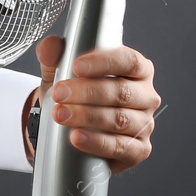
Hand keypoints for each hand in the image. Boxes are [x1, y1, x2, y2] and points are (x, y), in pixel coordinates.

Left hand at [34, 35, 158, 174]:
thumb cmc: (73, 93)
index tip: (76, 66)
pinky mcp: (138, 149)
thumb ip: (54, 55)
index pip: (128, 60)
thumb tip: (50, 45)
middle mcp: (145, 95)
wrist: (70, 128)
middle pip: (122, 91)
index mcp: (136, 68)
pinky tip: (77, 137)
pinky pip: (122, 147)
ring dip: (87, 117)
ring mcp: (144, 123)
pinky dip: (97, 143)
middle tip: (59, 93)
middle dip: (87, 92)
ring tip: (60, 115)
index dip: (103, 62)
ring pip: (120, 119)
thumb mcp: (59, 71)